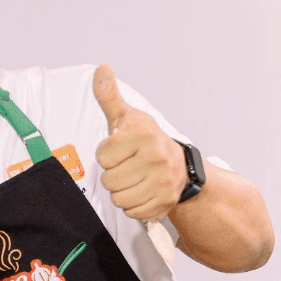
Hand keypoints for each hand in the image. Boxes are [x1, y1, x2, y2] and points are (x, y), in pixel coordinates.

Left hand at [92, 64, 186, 220]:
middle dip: (113, 174)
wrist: (179, 166)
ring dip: (122, 191)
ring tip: (134, 178)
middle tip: (128, 166)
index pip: (102, 157)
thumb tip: (101, 68)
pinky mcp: (165, 202)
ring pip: (118, 198)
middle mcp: (157, 159)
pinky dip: (133, 205)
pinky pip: (132, 211)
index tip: (120, 150)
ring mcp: (163, 182)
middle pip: (109, 180)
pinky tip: (142, 190)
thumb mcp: (126, 117)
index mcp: (144, 137)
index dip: (107, 155)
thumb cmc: (145, 140)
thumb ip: (109, 96)